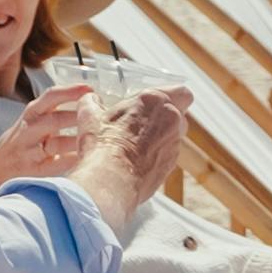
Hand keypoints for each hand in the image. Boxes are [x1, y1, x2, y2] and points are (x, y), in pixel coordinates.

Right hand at [0, 86, 91, 191]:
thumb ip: (56, 112)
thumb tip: (91, 102)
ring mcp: (29, 151)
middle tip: (101, 118)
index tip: (90, 89)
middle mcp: (28, 129)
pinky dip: (71, 161)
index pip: (50, 97)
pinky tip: (86, 159)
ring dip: (78, 141)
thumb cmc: (22, 142)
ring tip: (98, 140)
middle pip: (55, 120)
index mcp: (32, 113)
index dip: (70, 91)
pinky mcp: (32, 171)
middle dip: (79, 118)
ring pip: (56, 143)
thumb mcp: (33, 121)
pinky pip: (55, 165)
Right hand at [73, 85, 191, 213]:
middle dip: (166, 117)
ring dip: (162, 137)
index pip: (181, 91)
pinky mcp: (171, 165)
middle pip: (180, 113)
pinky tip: (137, 160)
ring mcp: (173, 144)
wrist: (111, 181)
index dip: (173, 96)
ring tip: (138, 144)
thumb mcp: (89, 117)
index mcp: (154, 101)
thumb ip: (91, 102)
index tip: (156, 103)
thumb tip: (89, 99)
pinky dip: (157, 156)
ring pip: (175, 135)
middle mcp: (171, 120)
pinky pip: (168, 155)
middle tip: (144, 122)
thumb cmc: (103, 146)